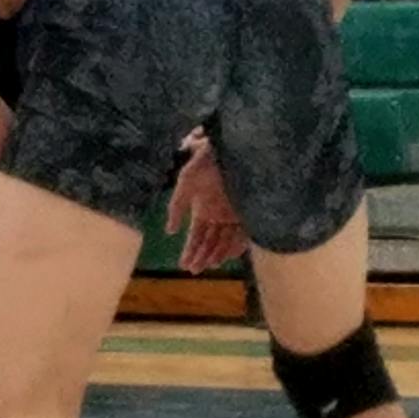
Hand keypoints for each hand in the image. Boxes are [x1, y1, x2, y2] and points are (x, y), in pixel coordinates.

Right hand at [165, 135, 248, 274]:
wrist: (230, 147)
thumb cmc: (204, 162)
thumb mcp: (185, 183)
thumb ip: (176, 207)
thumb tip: (169, 231)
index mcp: (203, 208)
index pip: (196, 235)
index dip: (190, 250)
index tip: (184, 265)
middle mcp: (218, 214)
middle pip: (210, 241)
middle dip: (202, 256)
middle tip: (194, 271)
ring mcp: (234, 214)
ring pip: (226, 240)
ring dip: (217, 253)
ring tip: (209, 266)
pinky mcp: (249, 211)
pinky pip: (243, 233)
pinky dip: (235, 246)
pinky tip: (227, 257)